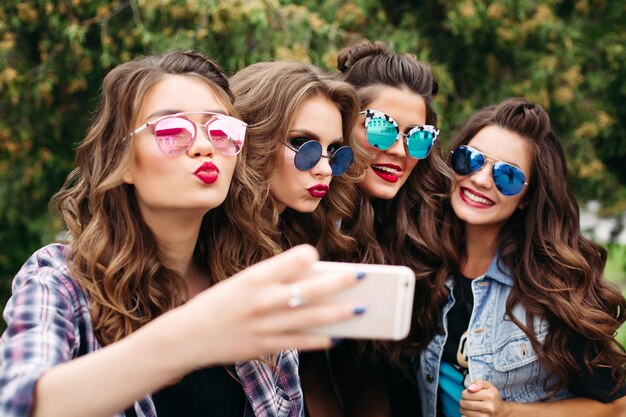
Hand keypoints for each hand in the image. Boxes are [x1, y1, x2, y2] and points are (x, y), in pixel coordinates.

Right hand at [160, 244, 361, 370]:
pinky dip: (321, 340)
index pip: (293, 259)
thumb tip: (313, 275)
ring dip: (339, 314)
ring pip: (312, 319)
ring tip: (361, 309)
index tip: (317, 256)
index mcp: (255, 277)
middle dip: (339, 282)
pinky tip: (337, 337)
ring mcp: (266, 325)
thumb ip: (275, 278)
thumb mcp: (242, 282)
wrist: (187, 336)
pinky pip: (300, 343)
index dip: (308, 256)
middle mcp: (263, 300)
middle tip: (361, 276)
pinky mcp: (266, 346)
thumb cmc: (219, 304)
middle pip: (310, 289)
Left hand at [459, 379, 509, 416]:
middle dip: (463, 401)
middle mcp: (489, 407)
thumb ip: (478, 383)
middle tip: (467, 401)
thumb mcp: (487, 385)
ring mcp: (486, 416)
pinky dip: (466, 415)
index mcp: (490, 395)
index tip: (469, 394)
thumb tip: (470, 389)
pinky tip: (471, 412)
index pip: (466, 394)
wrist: (500, 411)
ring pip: (464, 412)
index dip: (464, 393)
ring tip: (468, 406)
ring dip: (463, 409)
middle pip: (464, 403)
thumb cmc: (492, 396)